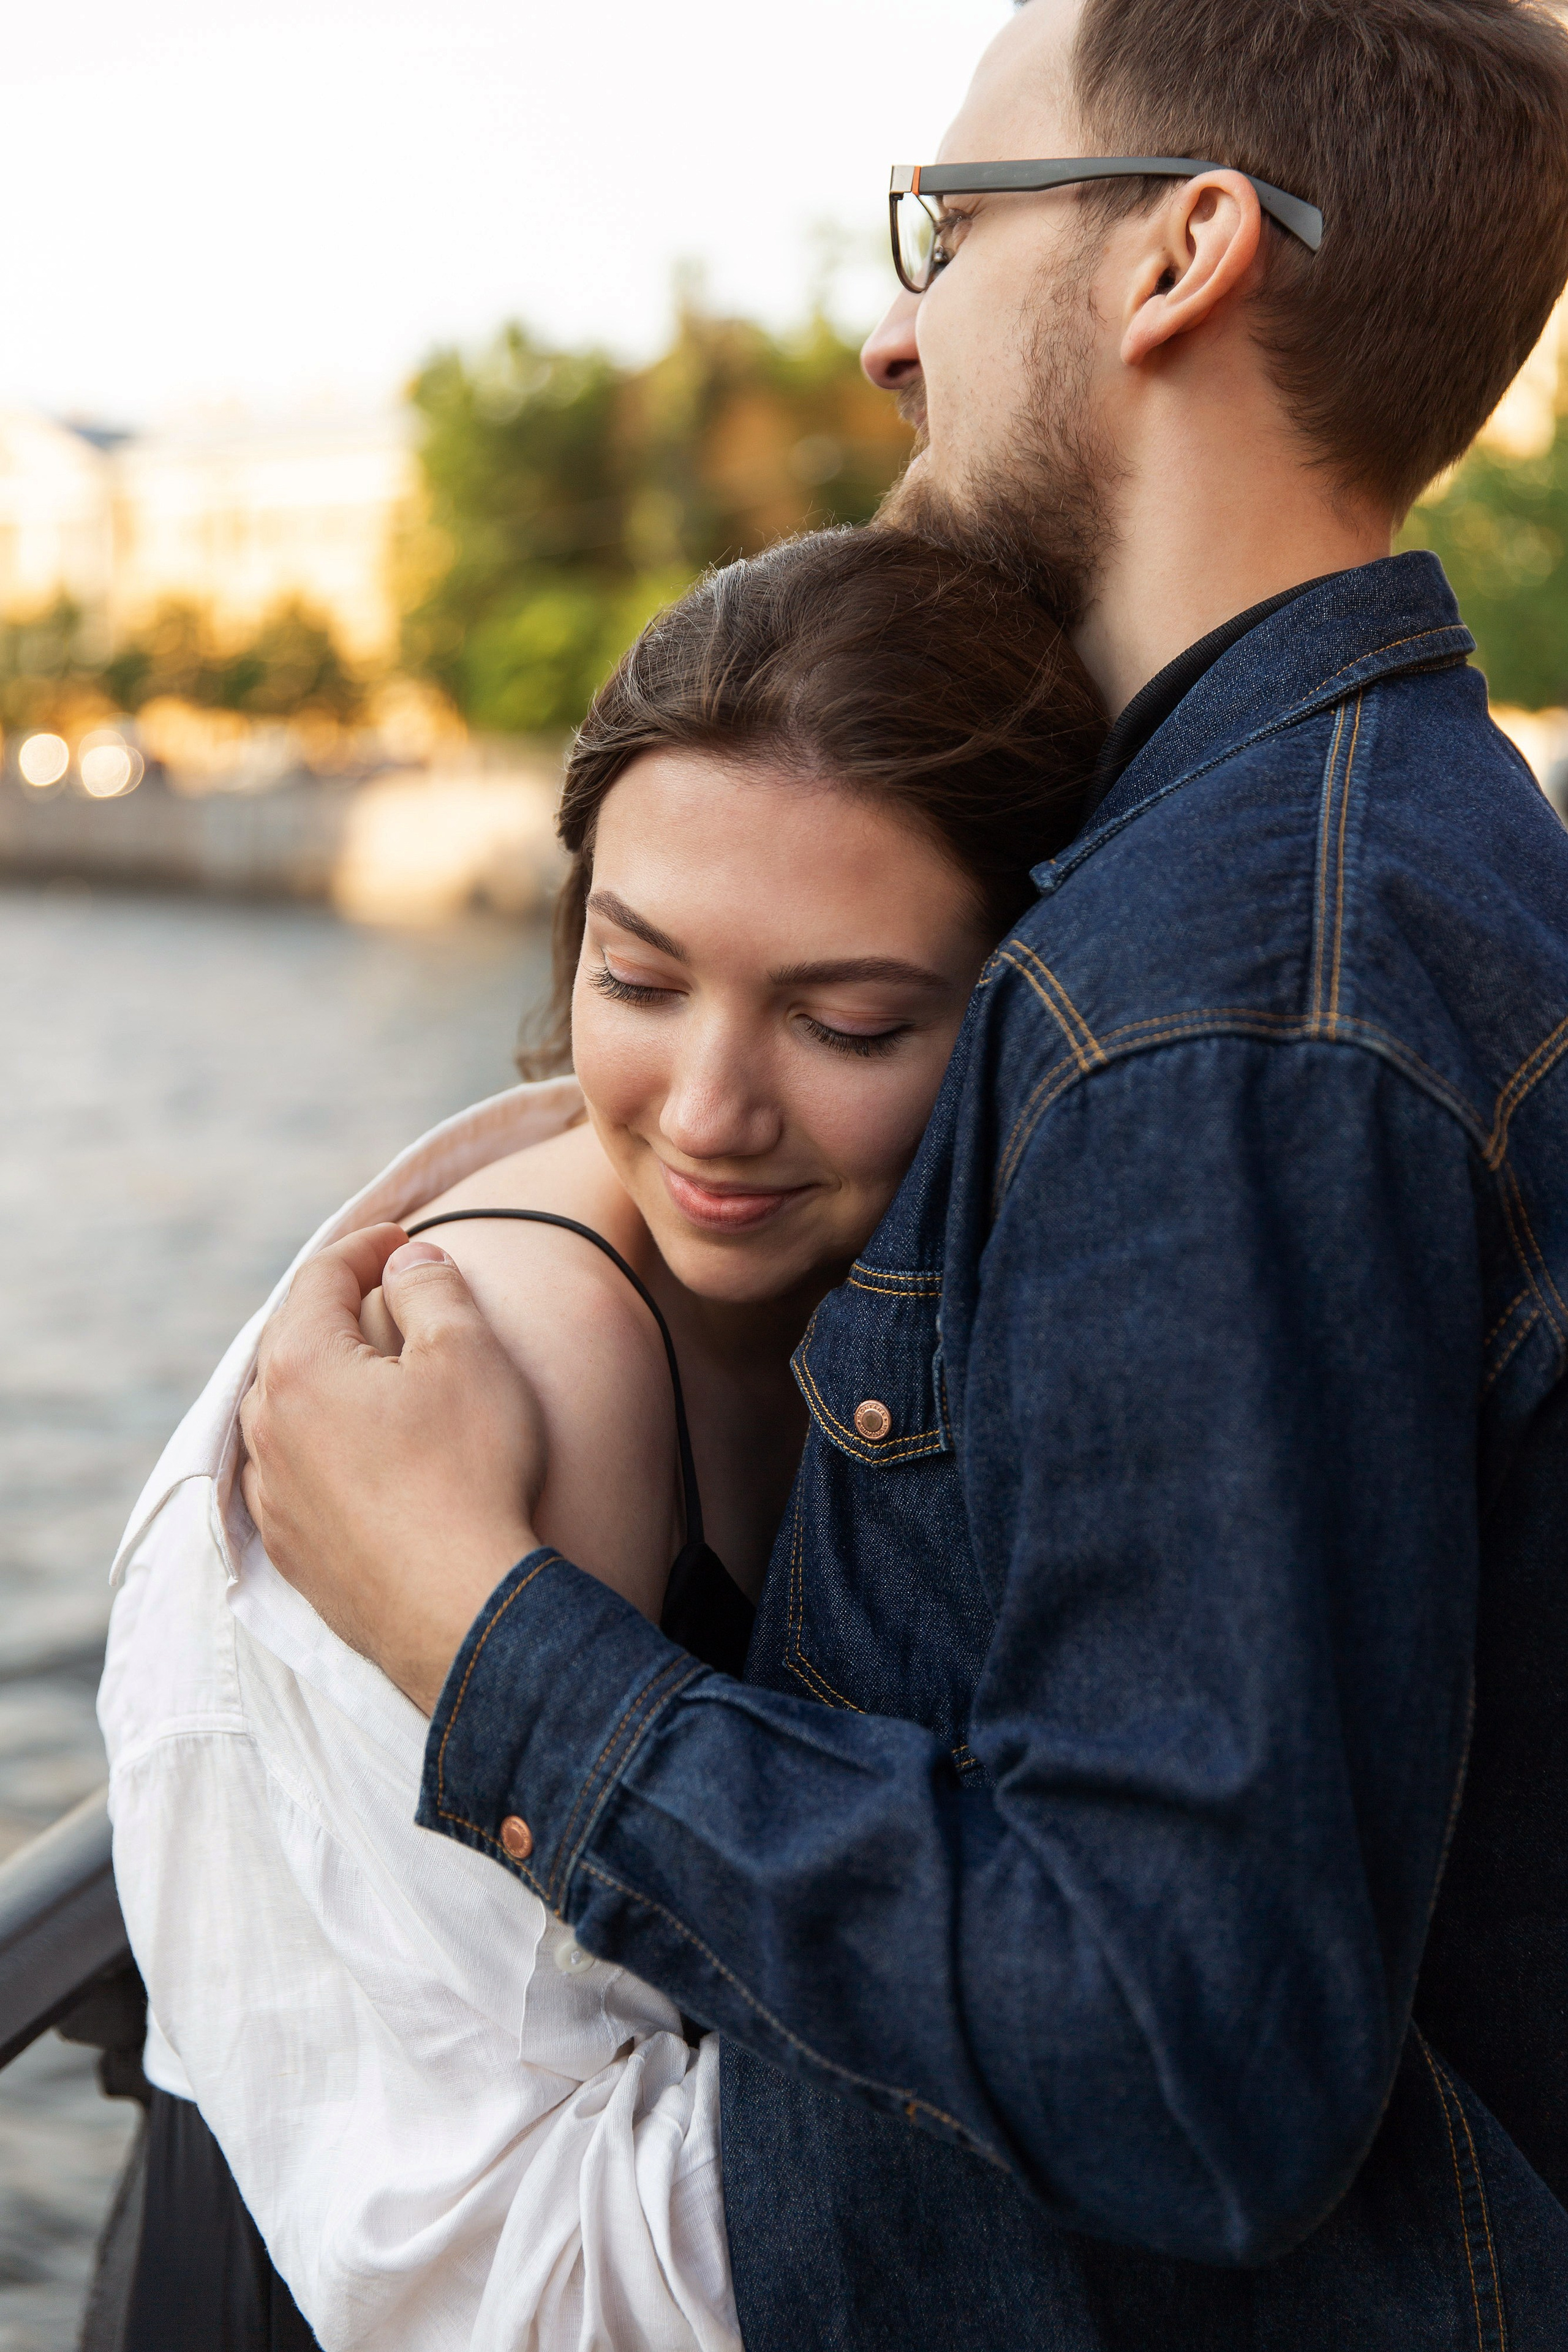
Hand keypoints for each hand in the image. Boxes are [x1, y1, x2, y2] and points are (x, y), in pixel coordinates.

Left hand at [239, 1226, 545, 1713]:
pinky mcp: (290, 1548)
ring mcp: (272, 1494)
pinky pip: (290, 1473)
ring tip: (364, 1366)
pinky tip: (351, 1451)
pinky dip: (318, 1444)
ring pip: (283, 1410)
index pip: (320, 1278)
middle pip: (291, 1340)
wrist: (459, 1610)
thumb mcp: (467, 1353)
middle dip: (333, 1306)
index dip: (365, 1247)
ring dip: (320, 1378)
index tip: (403, 1239)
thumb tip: (408, 1261)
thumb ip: (432, 1289)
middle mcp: (266, 1426)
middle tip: (378, 1287)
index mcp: (299, 1366)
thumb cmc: (468, 1472)